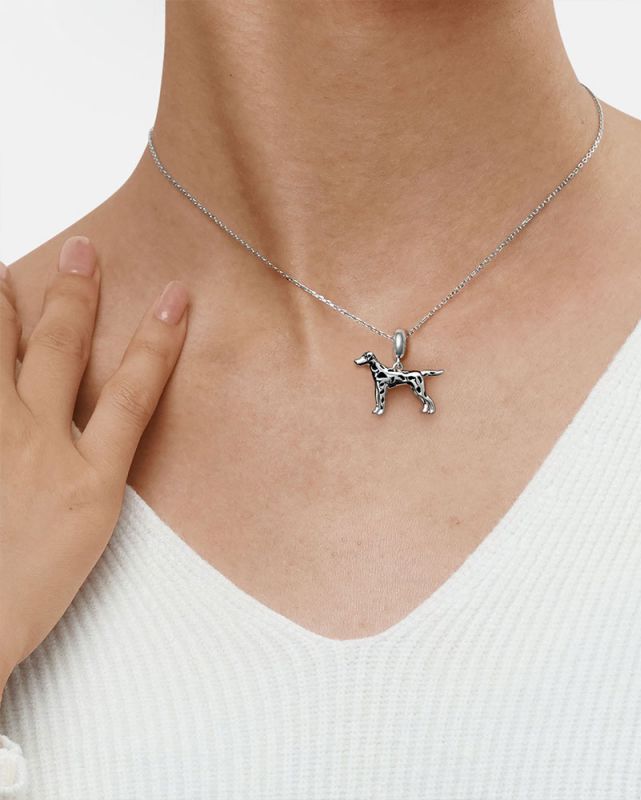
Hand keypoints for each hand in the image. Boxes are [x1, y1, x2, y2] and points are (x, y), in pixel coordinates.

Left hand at [0, 235, 189, 681]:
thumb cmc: (28, 591)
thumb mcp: (85, 532)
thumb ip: (89, 472)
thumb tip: (93, 425)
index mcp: (89, 479)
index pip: (135, 391)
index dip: (159, 340)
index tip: (176, 297)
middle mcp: (39, 451)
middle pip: (62, 355)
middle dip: (77, 298)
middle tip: (82, 252)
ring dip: (3, 309)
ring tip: (5, 271)